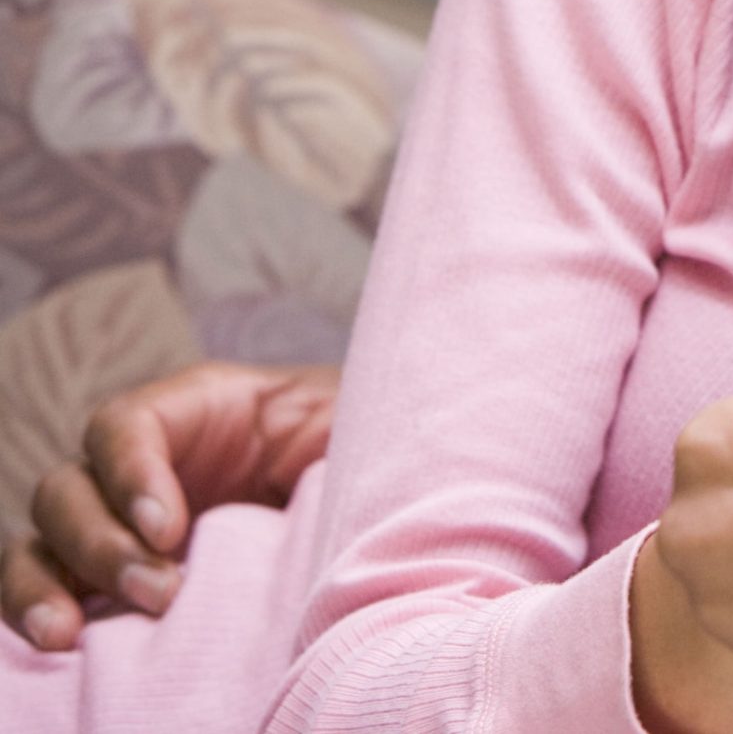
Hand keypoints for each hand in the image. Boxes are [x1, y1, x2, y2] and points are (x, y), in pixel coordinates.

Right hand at [1, 360, 339, 649]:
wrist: (372, 501)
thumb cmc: (359, 449)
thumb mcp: (350, 428)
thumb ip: (329, 435)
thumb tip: (330, 469)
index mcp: (198, 409)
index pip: (124, 426)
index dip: (131, 474)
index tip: (169, 530)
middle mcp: (142, 462)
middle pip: (69, 488)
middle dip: (101, 545)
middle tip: (160, 593)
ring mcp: (115, 518)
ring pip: (41, 539)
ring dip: (46, 586)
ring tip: (71, 635)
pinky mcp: (107, 574)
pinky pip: (43, 585)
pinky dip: (35, 610)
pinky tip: (59, 647)